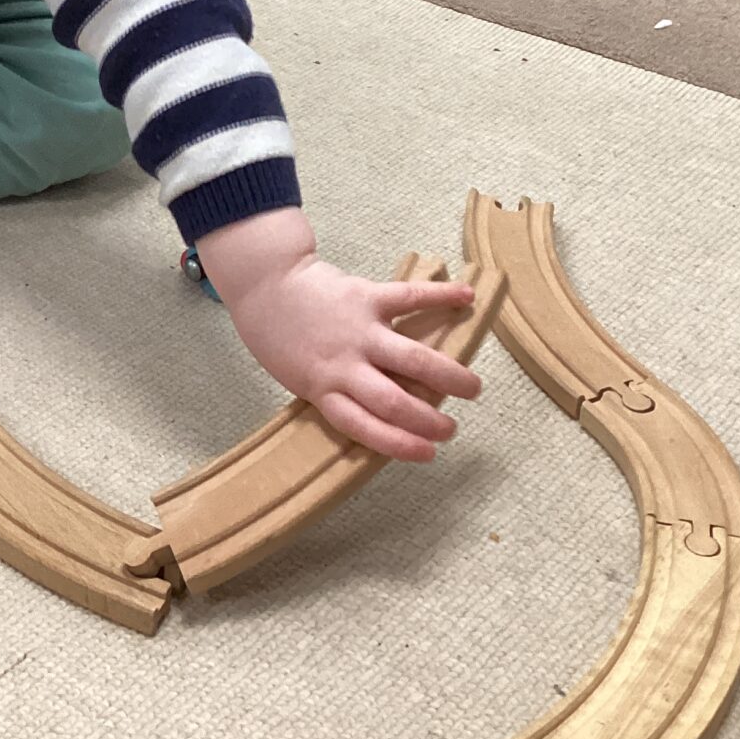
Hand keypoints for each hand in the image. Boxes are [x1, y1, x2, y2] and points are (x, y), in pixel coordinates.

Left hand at [196, 208, 482, 461]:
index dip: (400, 445)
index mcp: (324, 389)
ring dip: (448, 375)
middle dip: (429, 420)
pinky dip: (440, 297)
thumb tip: (381, 410)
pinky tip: (467, 298)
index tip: (430, 454)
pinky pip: (409, 298)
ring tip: (473, 388)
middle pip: (395, 401)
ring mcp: (358, 331)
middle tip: (451, 428)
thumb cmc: (280, 337)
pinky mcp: (366, 296)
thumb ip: (335, 392)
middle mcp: (344, 365)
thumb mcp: (299, 376)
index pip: (366, 427)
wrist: (266, 283)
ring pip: (412, 359)